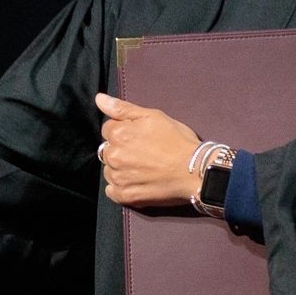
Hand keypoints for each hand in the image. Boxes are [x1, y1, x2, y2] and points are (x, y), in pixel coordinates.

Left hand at [94, 92, 202, 207]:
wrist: (196, 170)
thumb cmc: (178, 141)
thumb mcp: (152, 116)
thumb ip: (122, 108)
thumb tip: (99, 98)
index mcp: (119, 134)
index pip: (108, 129)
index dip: (124, 131)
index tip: (140, 136)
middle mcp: (114, 156)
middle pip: (107, 150)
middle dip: (121, 149)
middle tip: (144, 152)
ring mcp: (119, 178)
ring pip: (109, 170)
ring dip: (120, 168)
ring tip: (143, 167)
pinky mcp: (125, 196)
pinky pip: (112, 191)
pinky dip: (120, 187)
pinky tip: (136, 181)